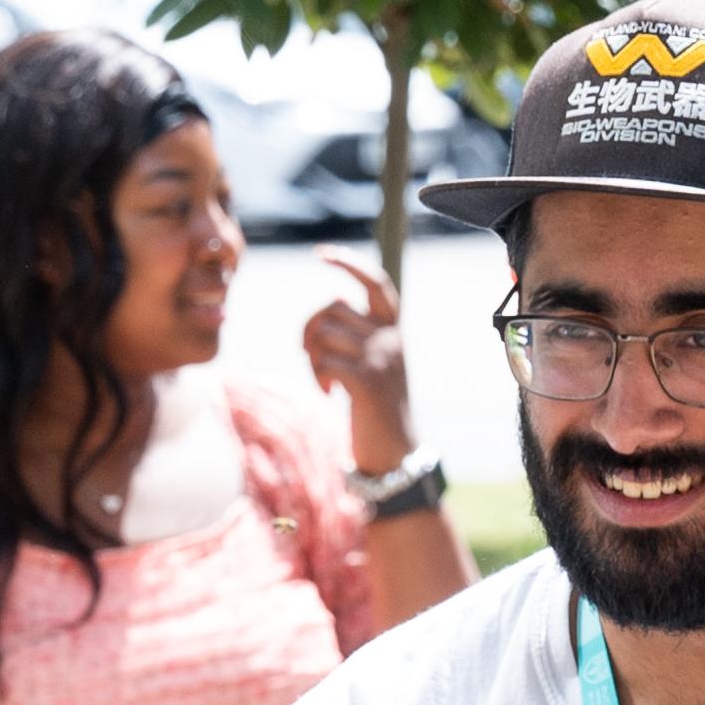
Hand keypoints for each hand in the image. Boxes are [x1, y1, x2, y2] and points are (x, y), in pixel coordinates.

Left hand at [301, 250, 416, 467]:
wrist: (396, 450)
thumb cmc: (377, 407)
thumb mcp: (375, 363)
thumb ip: (359, 335)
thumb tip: (326, 312)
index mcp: (393, 329)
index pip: (374, 282)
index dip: (348, 264)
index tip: (321, 253)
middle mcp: (390, 337)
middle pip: (332, 307)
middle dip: (309, 329)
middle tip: (308, 356)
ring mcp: (381, 357)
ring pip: (324, 332)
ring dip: (311, 357)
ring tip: (323, 379)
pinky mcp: (367, 380)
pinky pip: (324, 360)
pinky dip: (318, 376)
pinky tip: (328, 393)